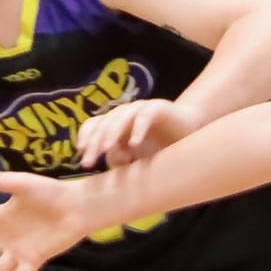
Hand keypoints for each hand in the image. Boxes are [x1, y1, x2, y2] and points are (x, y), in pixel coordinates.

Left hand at [76, 99, 199, 167]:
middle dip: (94, 142)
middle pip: (103, 124)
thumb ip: (121, 160)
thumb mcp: (137, 159)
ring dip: (112, 133)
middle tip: (88, 162)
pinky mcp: (158, 108)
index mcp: (115, 125)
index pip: (94, 126)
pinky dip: (138, 129)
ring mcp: (140, 109)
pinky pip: (144, 116)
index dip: (85, 138)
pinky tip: (134, 144)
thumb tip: (109, 161)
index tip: (81, 155)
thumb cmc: (160, 147)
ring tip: (107, 150)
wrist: (190, 133)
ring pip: (120, 117)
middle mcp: (124, 115)